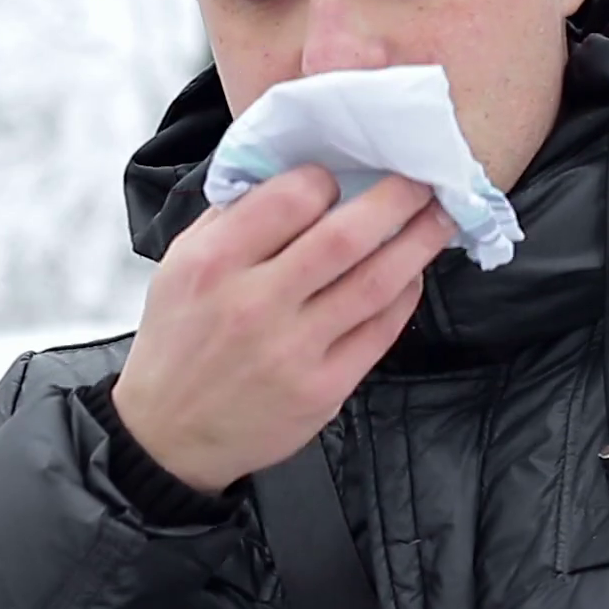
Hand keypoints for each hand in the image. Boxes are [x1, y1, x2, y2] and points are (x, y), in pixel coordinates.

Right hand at [111, 165, 454, 493]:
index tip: (338, 178)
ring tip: (439, 218)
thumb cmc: (178, 340)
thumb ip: (230, 218)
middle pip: (345, 238)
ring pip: (375, 283)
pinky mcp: (323, 390)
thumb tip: (288, 176)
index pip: (289, 199)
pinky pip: (379, 331)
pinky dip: (403, 296)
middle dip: (395, 200)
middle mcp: (255, 304)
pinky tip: (411, 274)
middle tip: (421, 180)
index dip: (325, 179)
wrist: (169, 432)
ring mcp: (293, 350)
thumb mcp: (179, 264)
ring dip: (417, 244)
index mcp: (215, 263)